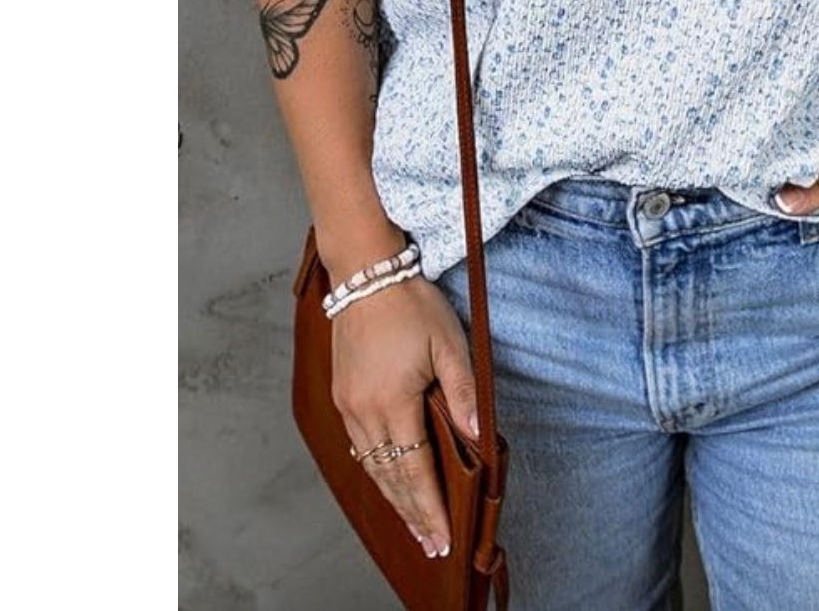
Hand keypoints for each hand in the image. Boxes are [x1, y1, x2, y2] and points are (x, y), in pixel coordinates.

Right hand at [330, 274, 480, 558]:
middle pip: (389, 477)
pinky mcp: (341, 394)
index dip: (430, 507)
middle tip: (430, 544)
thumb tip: (476, 435)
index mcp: (392, 402)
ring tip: (412, 523)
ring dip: (392, 497)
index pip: (415, 469)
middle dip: (412, 513)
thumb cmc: (411, 304)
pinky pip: (359, 445)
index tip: (441, 537)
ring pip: (371, 465)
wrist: (365, 274)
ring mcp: (348, 404)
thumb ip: (463, 392)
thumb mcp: (448, 343)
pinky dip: (376, 469)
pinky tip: (387, 480)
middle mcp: (363, 411)